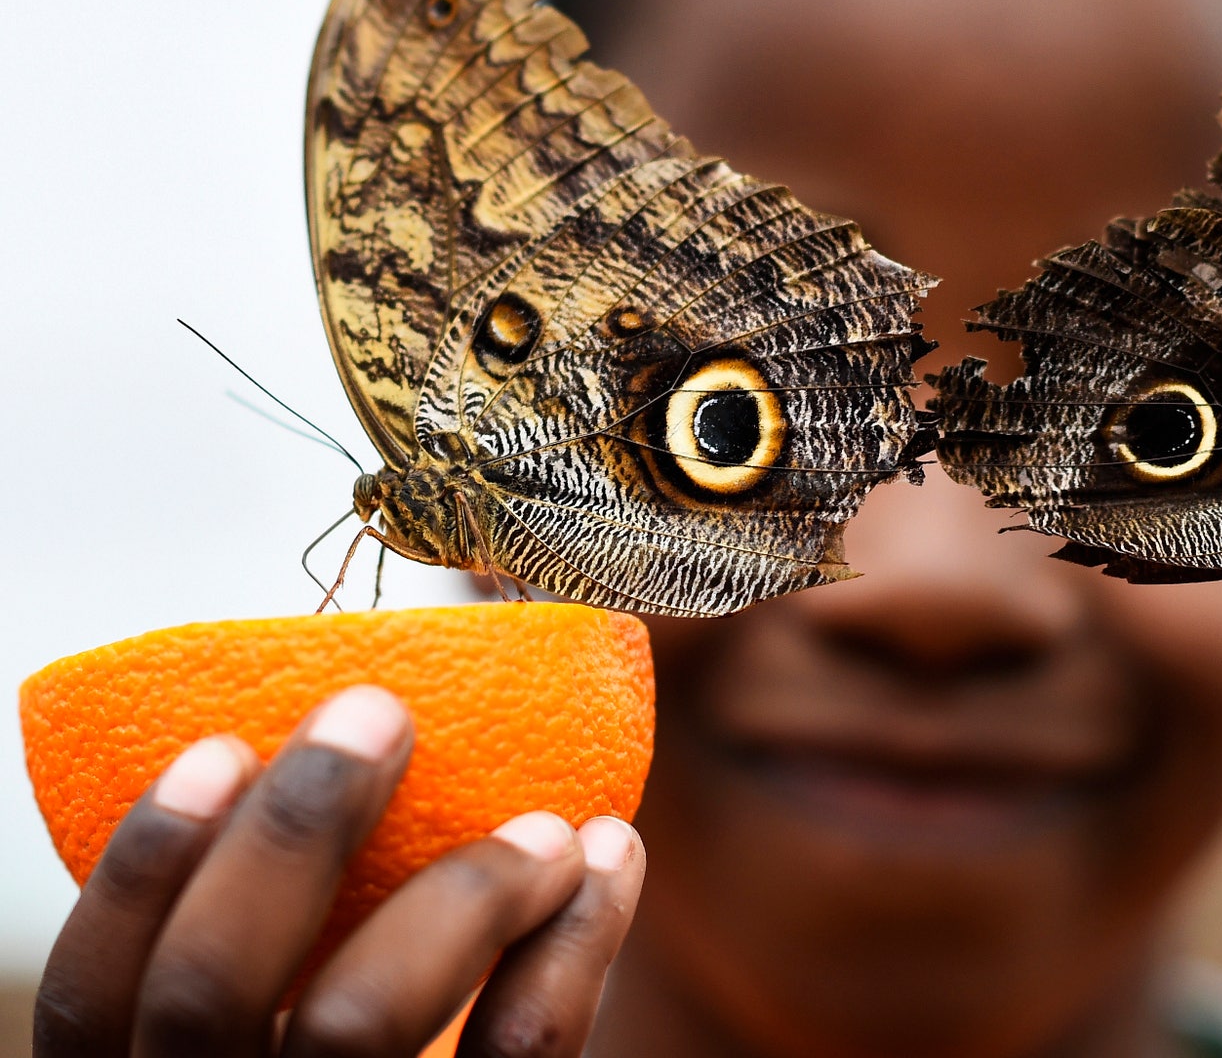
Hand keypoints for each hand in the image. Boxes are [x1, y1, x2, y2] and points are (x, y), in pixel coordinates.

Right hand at [32, 685, 645, 1057]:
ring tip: (551, 823)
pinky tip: (611, 856)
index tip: (222, 744)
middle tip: (380, 713)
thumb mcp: (284, 1036)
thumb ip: (278, 948)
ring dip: (461, 888)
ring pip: (362, 1021)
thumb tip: (340, 744)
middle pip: (209, 992)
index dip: (142, 869)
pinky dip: (579, 942)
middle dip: (290, 833)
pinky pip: (519, 1050)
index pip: (93, 997)